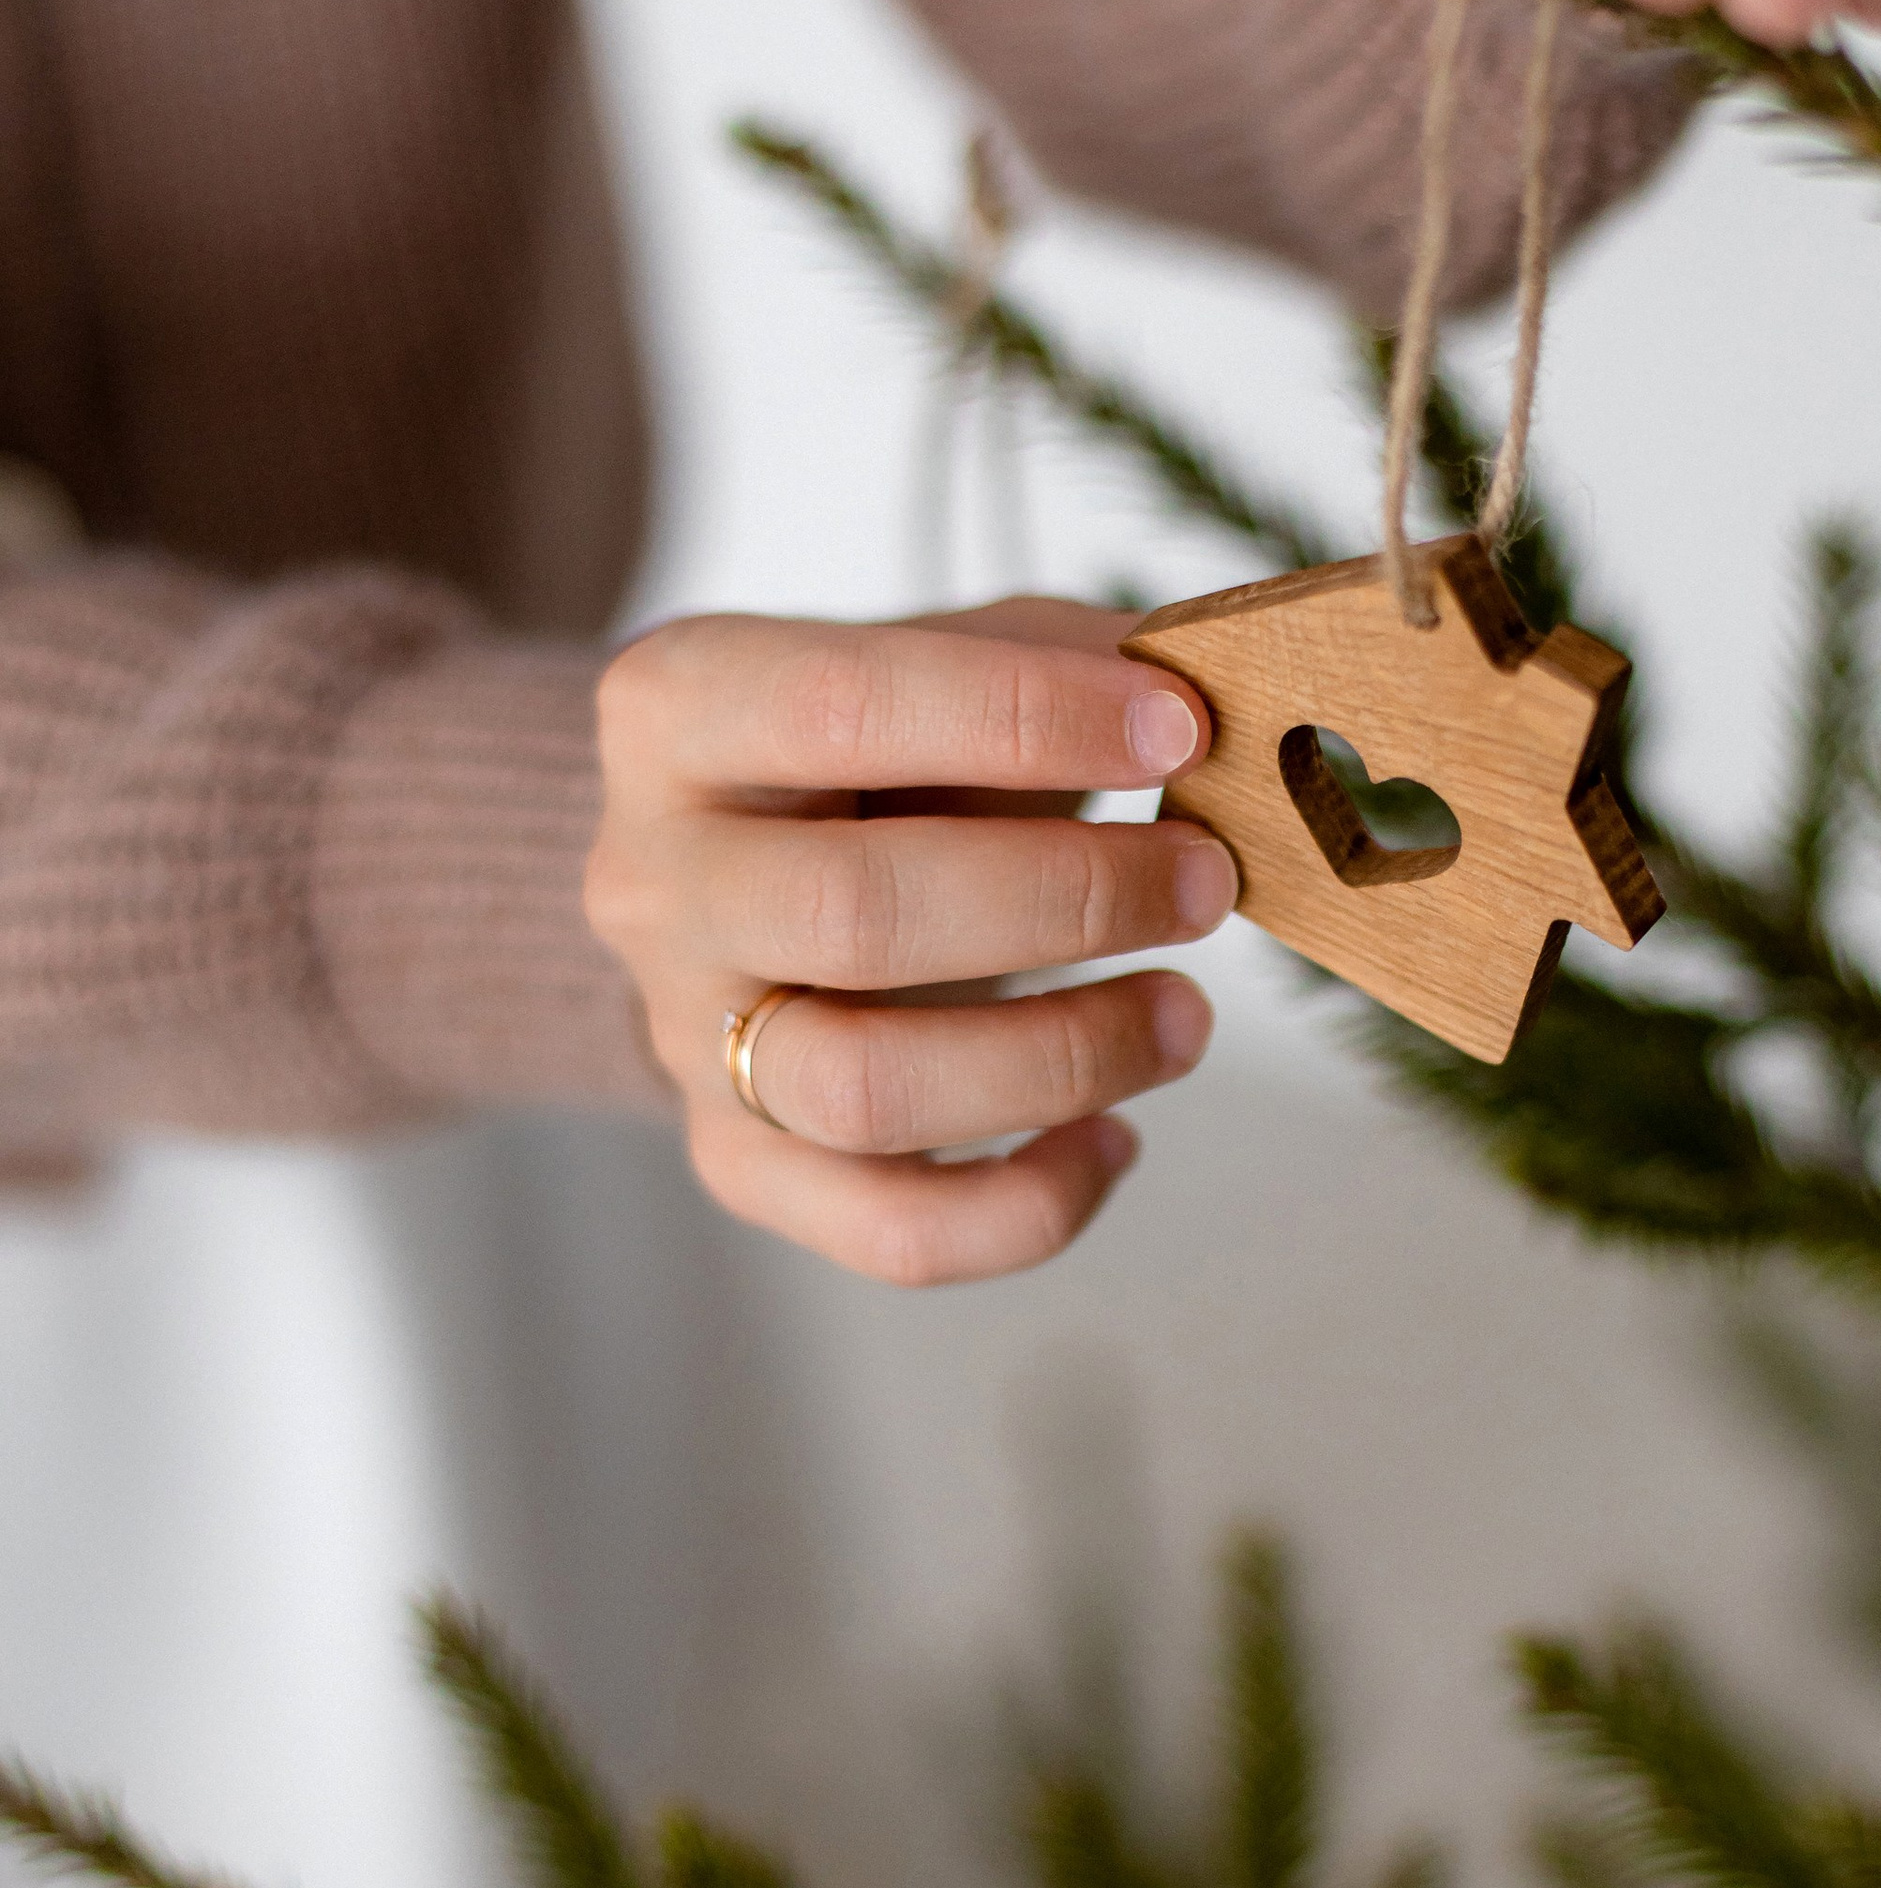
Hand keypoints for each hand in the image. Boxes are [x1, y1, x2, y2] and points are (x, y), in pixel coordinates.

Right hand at [585, 598, 1234, 1286]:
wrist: (742, 875)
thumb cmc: (876, 755)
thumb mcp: (946, 658)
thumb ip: (1064, 656)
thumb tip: (1217, 687)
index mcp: (679, 711)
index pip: (842, 707)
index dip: (1026, 719)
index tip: (1180, 731)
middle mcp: (657, 880)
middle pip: (855, 915)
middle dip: (1069, 899)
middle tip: (1206, 882)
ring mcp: (688, 1038)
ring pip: (869, 1090)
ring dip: (1065, 1058)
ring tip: (1186, 1016)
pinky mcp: (741, 1164)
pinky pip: (889, 1232)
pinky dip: (1028, 1208)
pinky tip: (1113, 1139)